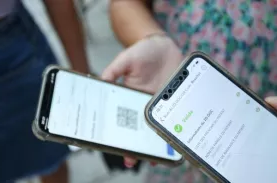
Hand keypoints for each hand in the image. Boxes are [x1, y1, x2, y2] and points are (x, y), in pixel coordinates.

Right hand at [102, 34, 182, 167]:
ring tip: (159, 156)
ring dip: (159, 141)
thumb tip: (100, 81)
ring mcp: (161, 103)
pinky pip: (175, 114)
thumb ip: (113, 70)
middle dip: (140, 144)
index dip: (122, 136)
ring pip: (159, 125)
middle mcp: (144, 104)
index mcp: (130, 98)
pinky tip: (176, 137)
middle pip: (142, 128)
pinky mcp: (175, 99)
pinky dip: (175, 126)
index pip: (124, 120)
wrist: (163, 45)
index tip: (122, 150)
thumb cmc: (142, 51)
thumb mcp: (125, 59)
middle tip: (139, 159)